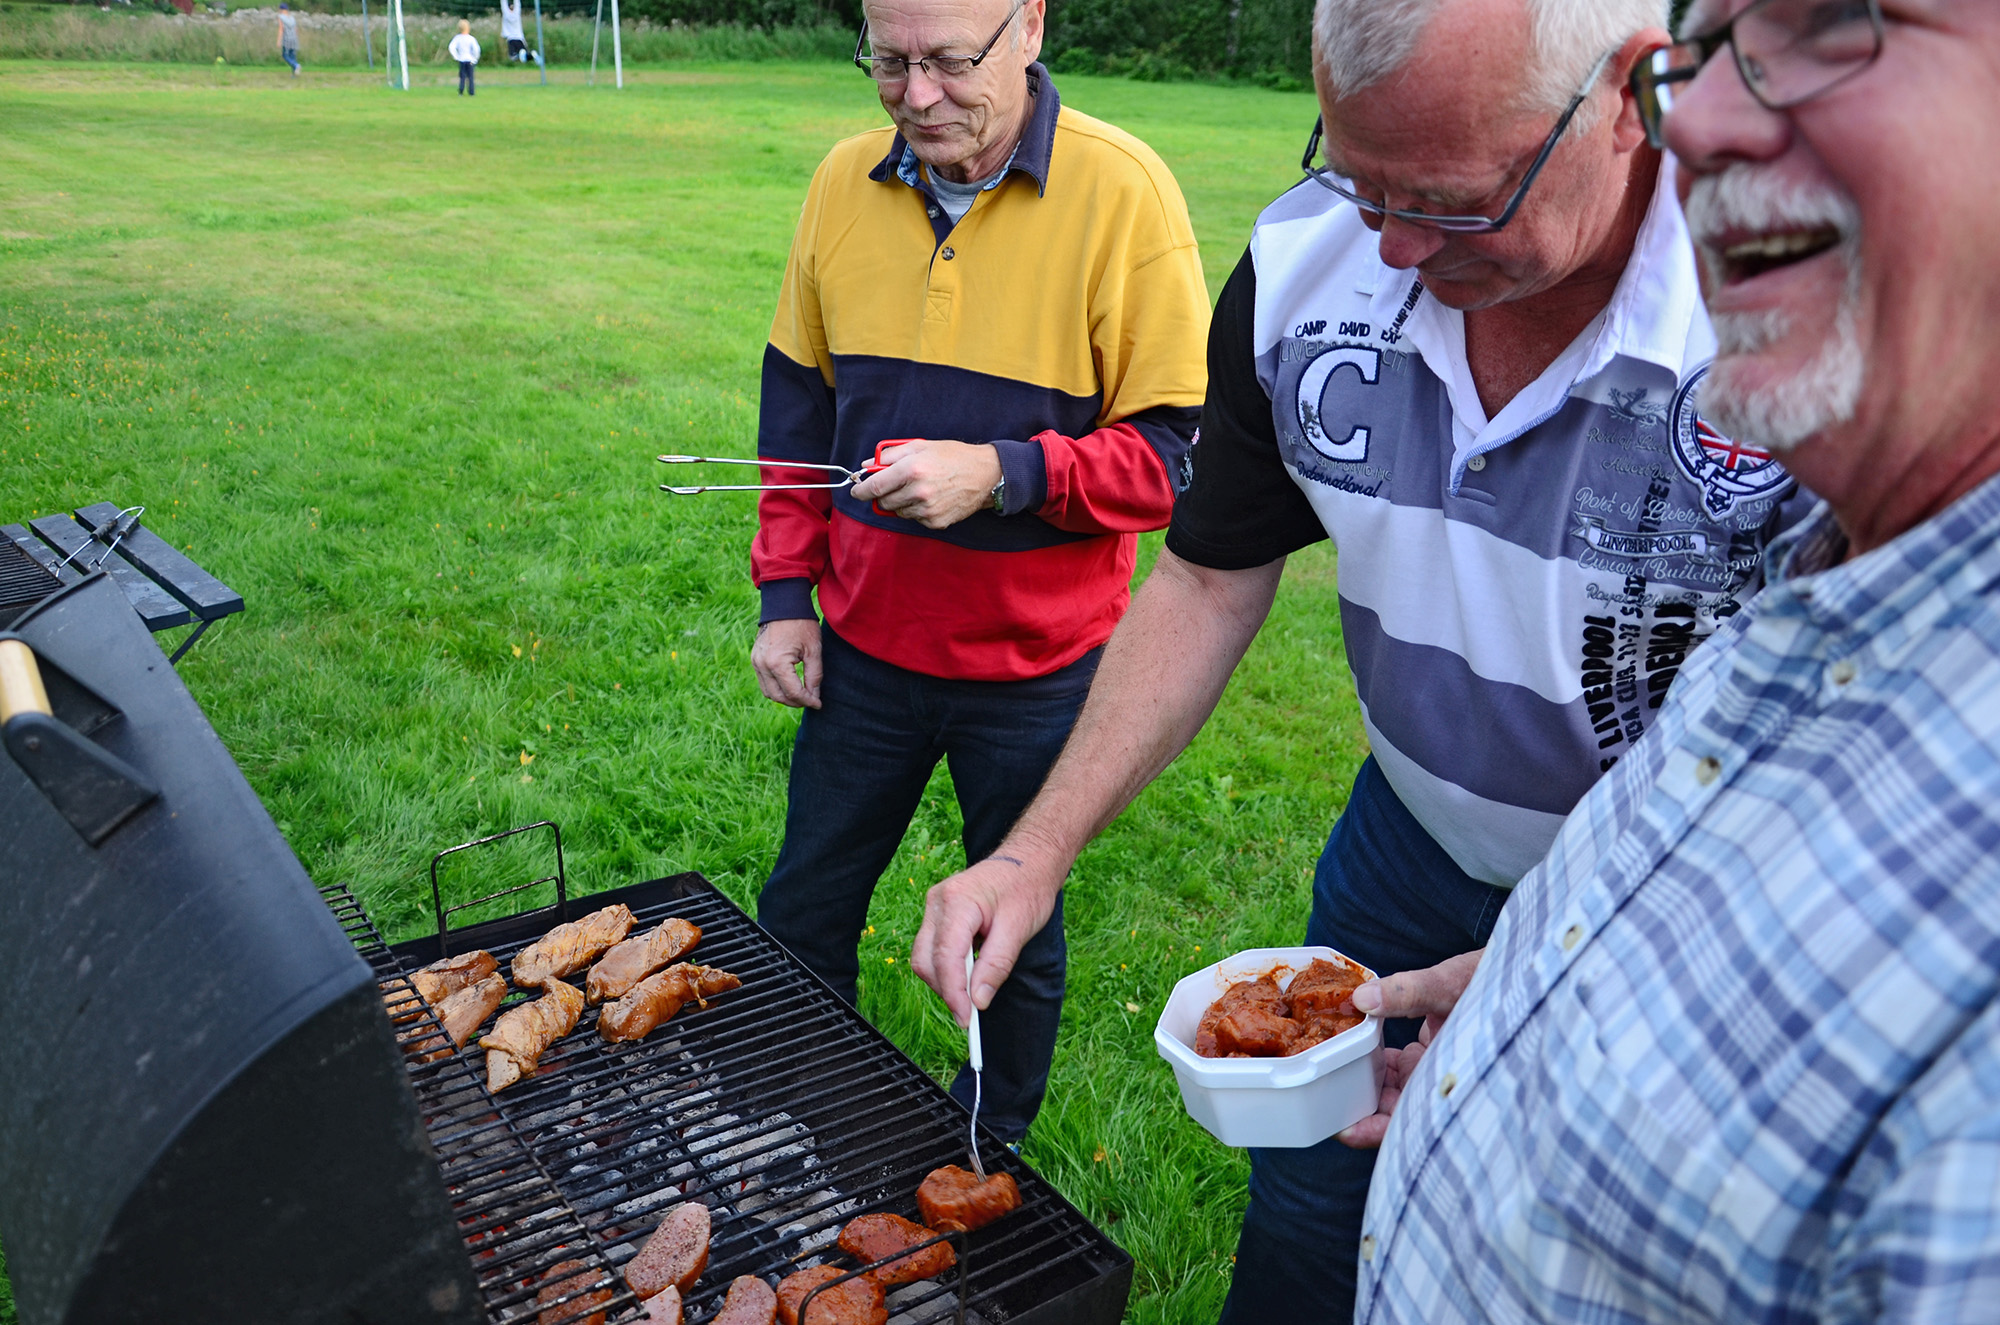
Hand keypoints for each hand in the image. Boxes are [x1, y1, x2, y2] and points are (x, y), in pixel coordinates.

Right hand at [752, 618, 821, 708]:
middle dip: (796, 702)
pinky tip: (790, 684)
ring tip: (801, 694)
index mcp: (777, 663)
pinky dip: (776, 688)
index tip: (818, 704)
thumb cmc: (801, 624)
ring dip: (785, 697)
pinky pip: (764, 682)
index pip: (793, 692)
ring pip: (769, 692)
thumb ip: (814, 676)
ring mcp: (756, 662)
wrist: (784, 605)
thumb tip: (814, 697)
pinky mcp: (755, 659)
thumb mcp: (813, 650)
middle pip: (779, 696)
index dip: (808, 701)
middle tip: (811, 700)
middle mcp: (762, 665)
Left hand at [850, 438, 1001, 529]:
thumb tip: (867, 465)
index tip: (856, 490)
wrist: (985, 474)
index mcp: (912, 469)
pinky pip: (914, 519)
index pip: (875, 487)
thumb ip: (890, 455)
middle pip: (884, 502)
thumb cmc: (953, 457)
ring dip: (901, 503)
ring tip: (919, 489)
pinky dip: (916, 511)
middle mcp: (918, 491)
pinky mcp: (935, 522)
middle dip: (883, 495)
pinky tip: (931, 498)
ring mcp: (927, 510)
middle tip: (894, 485)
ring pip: (898, 512)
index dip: (861, 490)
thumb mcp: (921, 447)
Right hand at [910, 850, 1065, 1026]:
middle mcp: (938, 902)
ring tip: (975, 989)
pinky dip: (948, 967)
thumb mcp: (1019, 928)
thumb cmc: (1027, 887)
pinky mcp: (938, 913)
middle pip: (927, 960)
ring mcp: (935, 906)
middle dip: (947, 990)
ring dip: (946, 980)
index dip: (954, 993)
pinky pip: (932, 948)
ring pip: (925, 957)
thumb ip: (996, 965)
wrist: (1028, 860)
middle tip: (972, 1012)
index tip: (967, 1019)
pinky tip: (970, 972)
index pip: (945, 957)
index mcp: (957, 901)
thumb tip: (978, 1001)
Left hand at [1336, 949, 1484, 1148]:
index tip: (1341, 1129)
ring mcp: (1434, 1067)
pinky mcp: (1432, 1049)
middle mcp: (1438, 1081)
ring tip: (1327, 1065)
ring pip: (1391, 1084)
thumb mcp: (1451, 985)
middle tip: (1318, 1093)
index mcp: (1447, 1082)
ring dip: (1363, 1076)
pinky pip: (1396, 1062)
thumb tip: (1361, 997)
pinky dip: (1374, 1053)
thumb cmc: (1500, 984)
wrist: (1525, 972)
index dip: (1372, 1132)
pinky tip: (1352, 1039)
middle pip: (1392, 1108)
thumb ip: (1408, 991)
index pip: (1406, 1124)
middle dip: (1358, 1104)